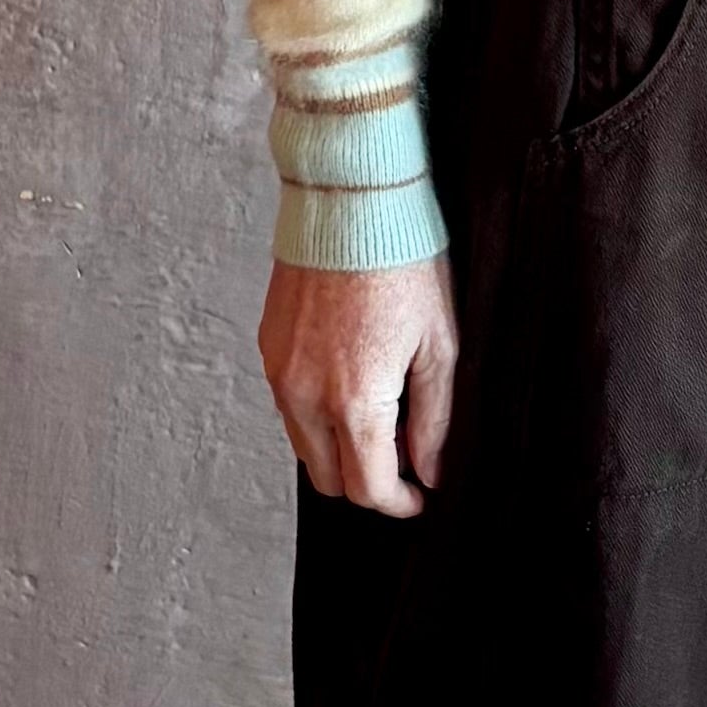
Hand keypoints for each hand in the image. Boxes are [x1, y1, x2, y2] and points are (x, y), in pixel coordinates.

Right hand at [259, 256, 457, 518]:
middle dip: (367, 478)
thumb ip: (435, 419)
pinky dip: (317, 413)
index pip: (368, 488)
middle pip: (330, 480)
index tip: (418, 495)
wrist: (350, 204)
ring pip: (305, 447)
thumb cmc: (403, 265)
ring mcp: (280, 375)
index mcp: (356, 400)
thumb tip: (429, 470)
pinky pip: (289, 407)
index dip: (397, 502)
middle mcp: (307, 397)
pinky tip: (350, 378)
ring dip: (339, 447)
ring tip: (380, 407)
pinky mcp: (267, 351)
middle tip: (402, 447)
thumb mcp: (439, 345)